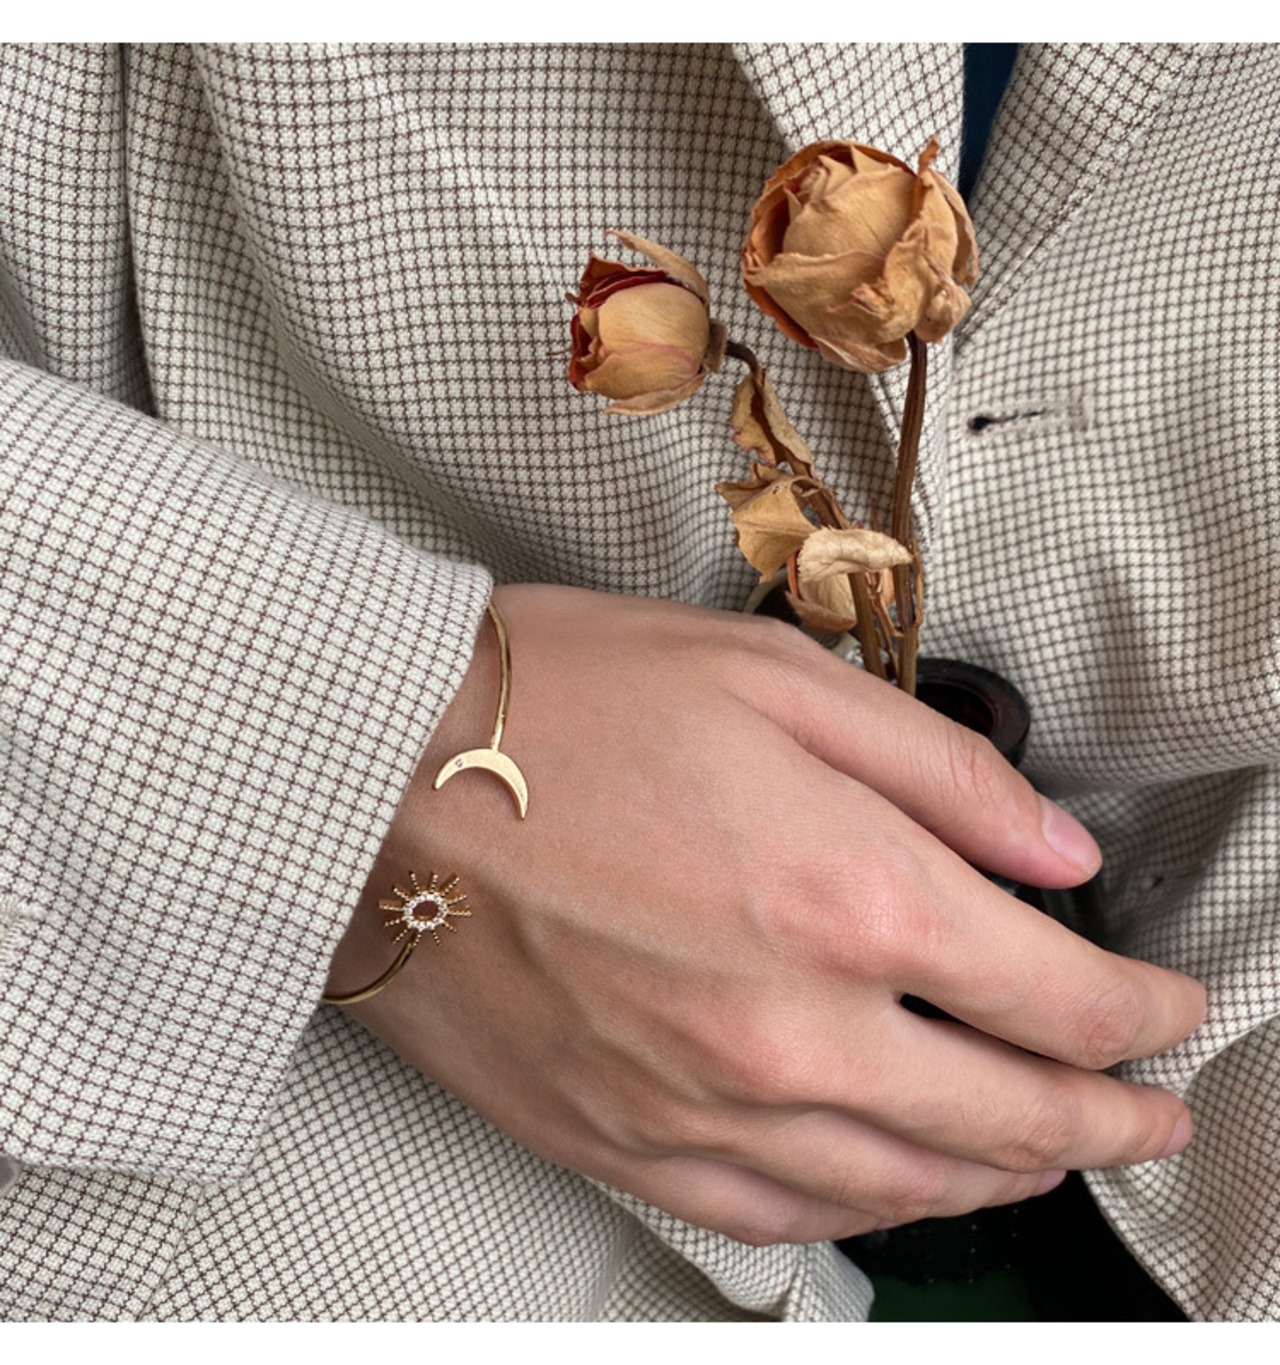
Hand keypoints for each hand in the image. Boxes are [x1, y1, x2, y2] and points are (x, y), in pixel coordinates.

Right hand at [327, 584, 1205, 1245]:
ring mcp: (703, 1107)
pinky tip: (894, 1193)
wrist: (368, 779)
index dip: (1141, 1009)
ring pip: (908, 1187)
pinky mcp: (623, 1143)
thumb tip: (1053, 847)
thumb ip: (940, 769)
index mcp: (845, 896)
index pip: (1057, 993)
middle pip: (1011, 1118)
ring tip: (1047, 1158)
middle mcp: (789, 1030)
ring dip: (1005, 1177)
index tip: (1167, 1005)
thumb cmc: (553, 709)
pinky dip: (870, 1213)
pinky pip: (782, 1218)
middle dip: (1109, 1119)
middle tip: (1150, 1116)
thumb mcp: (773, 679)